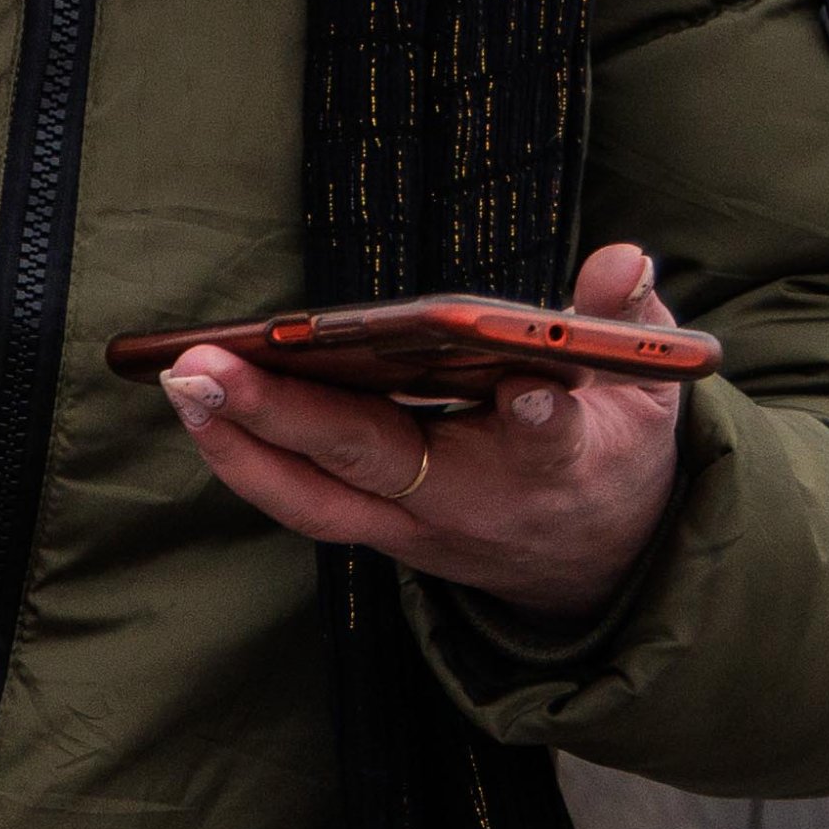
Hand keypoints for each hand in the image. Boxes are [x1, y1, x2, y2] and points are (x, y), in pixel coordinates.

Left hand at [152, 242, 705, 624]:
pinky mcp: (379, 533)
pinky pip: (302, 501)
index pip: (549, 439)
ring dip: (238, 442)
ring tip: (181, 379)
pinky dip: (247, 455)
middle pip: (371, 463)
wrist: (599, 569)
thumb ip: (631, 322)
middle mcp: (472, 504)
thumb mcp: (647, 390)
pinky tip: (201, 399)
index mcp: (560, 463)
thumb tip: (624, 259)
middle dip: (285, 415)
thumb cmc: (614, 454)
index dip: (542, 418)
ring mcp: (414, 528)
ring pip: (313, 499)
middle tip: (207, 367)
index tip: (531, 397)